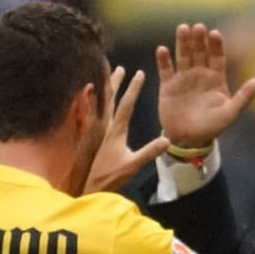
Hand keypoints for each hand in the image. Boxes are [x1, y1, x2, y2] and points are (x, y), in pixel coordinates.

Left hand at [85, 67, 169, 193]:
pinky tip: (86, 95)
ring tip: (104, 75)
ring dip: (102, 88)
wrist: (88, 186)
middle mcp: (104, 125)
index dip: (133, 88)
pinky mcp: (88, 135)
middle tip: (120, 67)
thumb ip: (149, 152)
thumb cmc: (111, 176)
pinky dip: (88, 100)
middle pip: (109, 98)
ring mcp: (95, 129)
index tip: (139, 73)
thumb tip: (168, 140)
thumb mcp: (133, 165)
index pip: (126, 104)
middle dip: (115, 82)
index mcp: (116, 130)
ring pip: (98, 103)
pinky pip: (87, 112)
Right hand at [156, 23, 254, 147]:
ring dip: (182, 42)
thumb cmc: (213, 127)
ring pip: (183, 55)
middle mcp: (200, 74)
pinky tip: (162, 50)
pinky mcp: (168, 86)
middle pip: (199, 52)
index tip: (215, 33)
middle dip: (199, 39)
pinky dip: (164, 60)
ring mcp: (184, 78)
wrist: (189, 140)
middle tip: (198, 27)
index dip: (216, 45)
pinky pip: (166, 69)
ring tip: (182, 28)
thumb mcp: (231, 112)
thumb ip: (245, 96)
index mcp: (216, 78)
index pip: (217, 57)